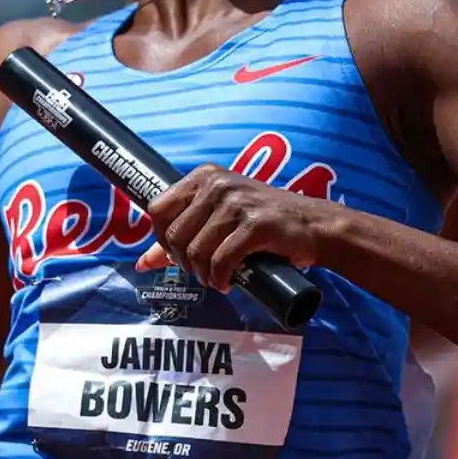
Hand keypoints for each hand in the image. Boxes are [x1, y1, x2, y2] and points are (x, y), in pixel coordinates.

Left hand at [134, 164, 326, 290]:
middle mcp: (218, 184)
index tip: (178, 254)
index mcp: (205, 176)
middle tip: (200, 271)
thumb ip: (182, 234)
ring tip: (215, 278)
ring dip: (203, 275)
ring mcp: (237, 203)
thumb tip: (143, 262)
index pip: (157, 209)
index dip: (161, 239)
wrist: (315, 225)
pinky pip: (221, 261)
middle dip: (183, 263)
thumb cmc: (264, 222)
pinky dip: (220, 279)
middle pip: (174, 235)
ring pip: (195, 251)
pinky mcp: (255, 225)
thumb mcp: (220, 218)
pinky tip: (227, 282)